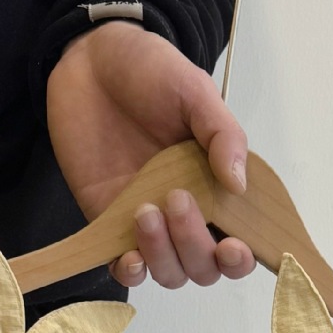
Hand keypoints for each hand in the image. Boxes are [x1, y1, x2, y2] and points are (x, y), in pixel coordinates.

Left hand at [46, 22, 255, 291]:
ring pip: (170, 271)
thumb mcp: (195, 92)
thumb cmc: (150, 72)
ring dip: (164, 255)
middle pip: (204, 266)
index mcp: (219, 187)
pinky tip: (129, 255)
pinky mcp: (110, 222)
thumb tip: (239, 184)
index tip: (232, 245)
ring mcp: (150, 222)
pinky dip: (130, 271)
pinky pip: (125, 267)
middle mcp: (189, 213)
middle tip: (177, 199)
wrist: (91, 60)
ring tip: (146, 211)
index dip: (240, 258)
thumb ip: (222, 134)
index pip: (240, 241)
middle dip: (195, 246)